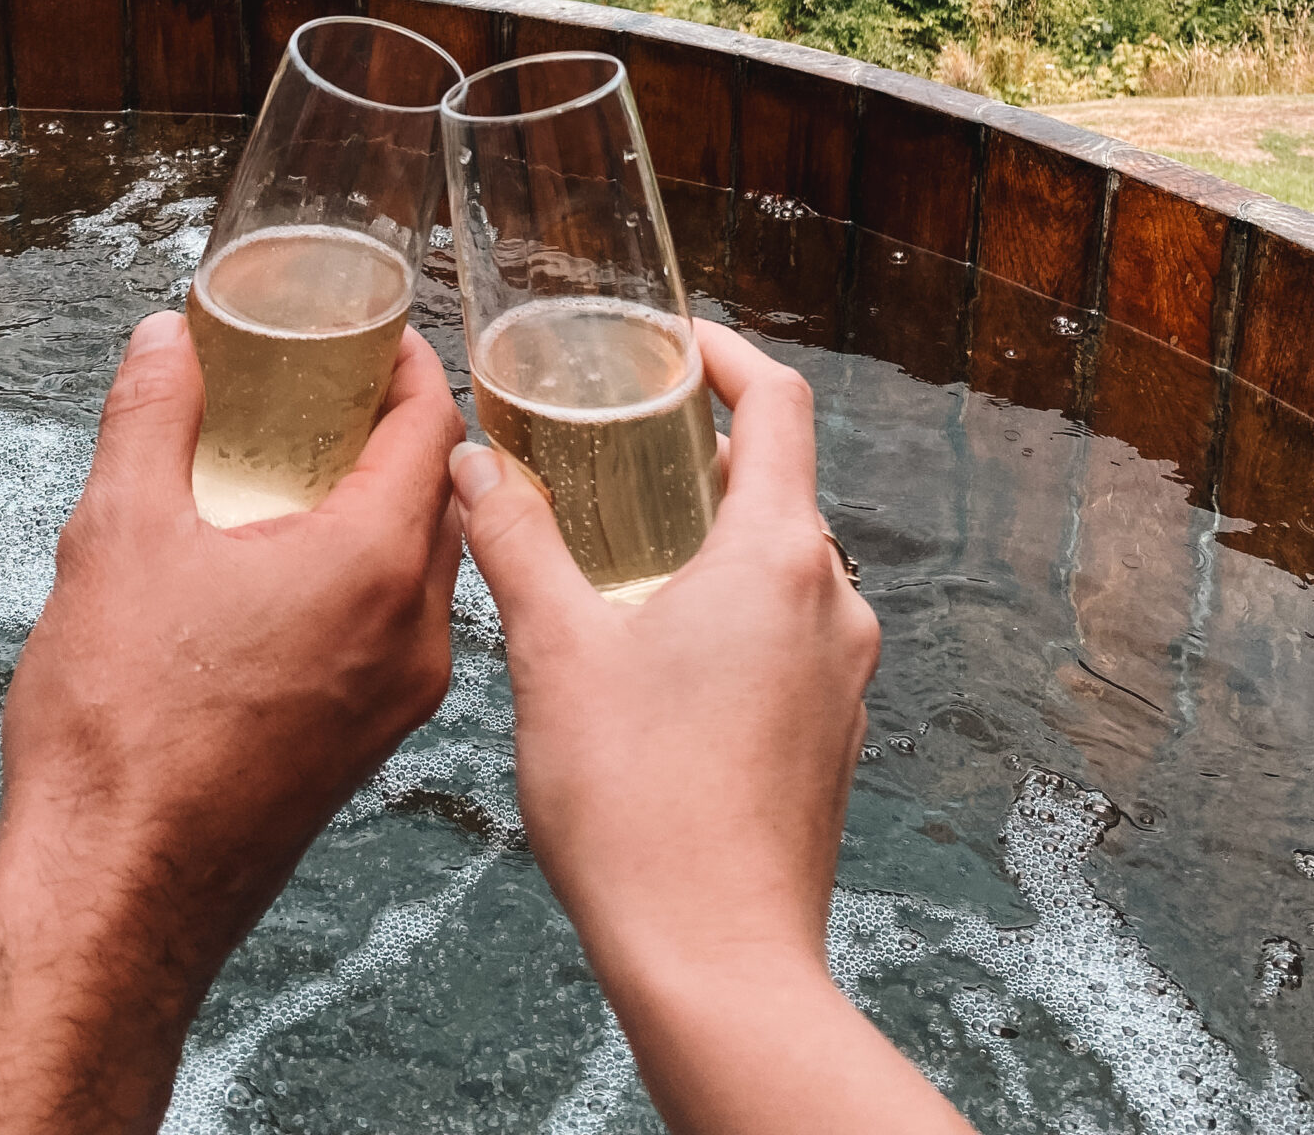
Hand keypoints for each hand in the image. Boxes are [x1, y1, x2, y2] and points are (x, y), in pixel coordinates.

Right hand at [0, 308, 462, 1134]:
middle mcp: (412, 634)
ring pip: (424, 569)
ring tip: (311, 470)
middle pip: (443, 496)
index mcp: (372, 566)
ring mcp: (399, 699)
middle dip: (399, 432)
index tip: (373, 333)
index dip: (408, 367)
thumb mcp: (116, 537)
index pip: (435, 430)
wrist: (113, 902)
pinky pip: (397, 630)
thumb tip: (167, 338)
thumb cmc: (119, 730)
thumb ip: (151, 418)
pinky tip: (292, 571)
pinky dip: (367, 578)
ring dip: (385, 508)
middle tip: (336, 389)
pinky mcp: (369, 747)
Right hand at [450, 320, 975, 1134]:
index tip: (674, 345)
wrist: (718, 969)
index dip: (725, 356)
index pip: (778, 403)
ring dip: (710, 540)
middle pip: (778, 484)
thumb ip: (516, 540)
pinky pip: (789, 636)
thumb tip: (472, 463)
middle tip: (615, 450)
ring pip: (783, 565)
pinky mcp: (831, 737)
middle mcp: (833, 602)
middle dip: (697, 457)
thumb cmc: (638, 809)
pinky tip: (655, 654)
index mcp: (779, 555)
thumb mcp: (555, 652)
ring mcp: (841, 675)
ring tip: (622, 554)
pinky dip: (731, 612)